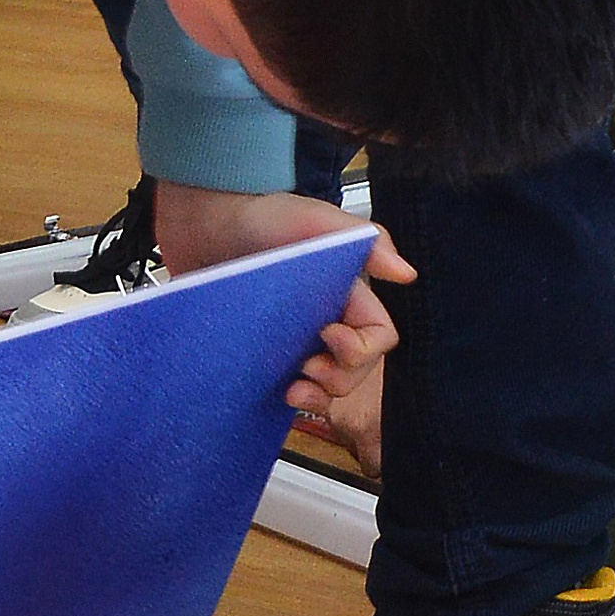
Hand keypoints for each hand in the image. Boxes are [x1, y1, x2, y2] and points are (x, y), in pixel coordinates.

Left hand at [151, 181, 416, 420]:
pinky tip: (279, 395)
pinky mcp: (269, 356)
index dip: (363, 346)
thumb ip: (367, 241)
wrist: (208, 228)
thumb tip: (407, 274)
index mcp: (349, 295)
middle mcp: (329, 323)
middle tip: (307, 367)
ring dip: (319, 396)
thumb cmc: (266, 217)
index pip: (378, 335)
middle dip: (340, 377)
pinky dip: (294, 398)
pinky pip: (292, 388)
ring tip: (294, 390)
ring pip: (328, 386)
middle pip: (357, 369)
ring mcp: (299, 343)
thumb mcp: (317, 219)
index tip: (329, 335)